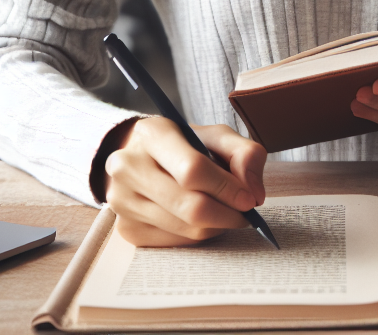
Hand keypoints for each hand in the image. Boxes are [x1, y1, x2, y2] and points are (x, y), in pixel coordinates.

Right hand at [104, 117, 266, 245]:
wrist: (142, 156)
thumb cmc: (185, 144)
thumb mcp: (216, 135)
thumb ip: (244, 152)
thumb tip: (254, 192)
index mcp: (151, 135)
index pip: (192, 170)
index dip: (227, 188)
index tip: (250, 198)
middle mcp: (128, 168)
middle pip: (189, 206)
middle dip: (228, 213)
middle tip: (246, 212)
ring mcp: (122, 202)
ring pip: (186, 229)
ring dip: (217, 225)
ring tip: (226, 211)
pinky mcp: (127, 229)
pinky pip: (176, 242)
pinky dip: (198, 234)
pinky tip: (202, 218)